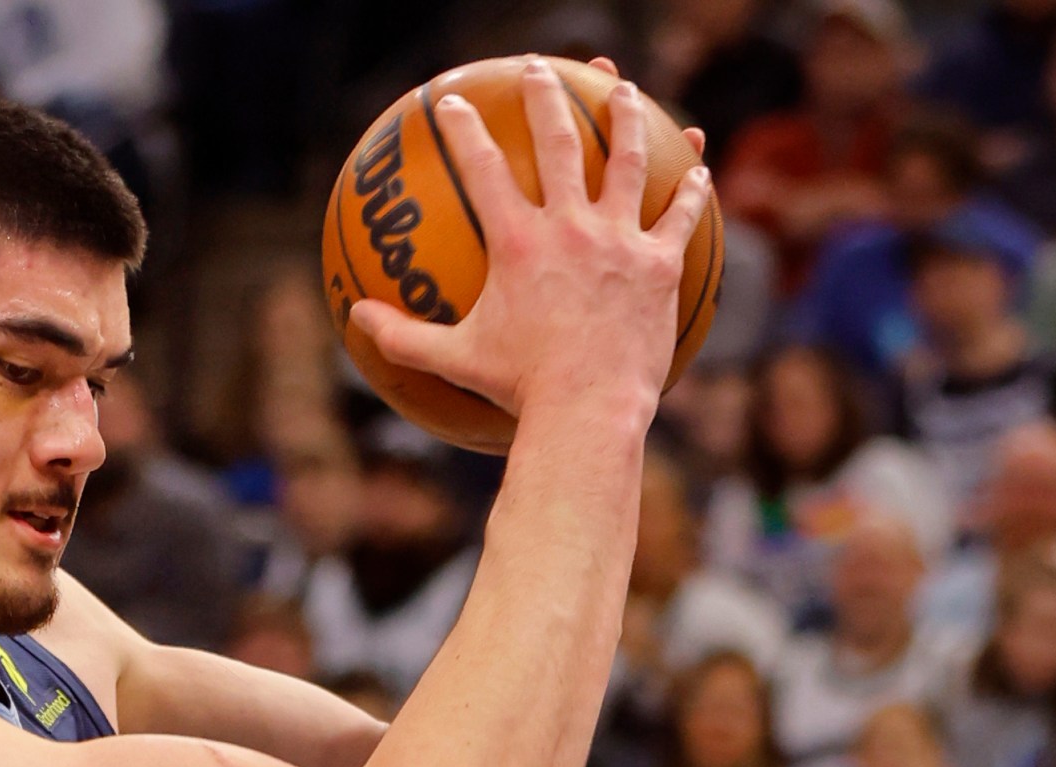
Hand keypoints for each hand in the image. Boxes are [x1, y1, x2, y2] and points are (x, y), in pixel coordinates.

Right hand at [350, 57, 712, 418]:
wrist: (590, 408)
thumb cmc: (518, 388)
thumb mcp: (453, 360)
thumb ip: (402, 336)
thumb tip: (356, 319)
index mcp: (518, 242)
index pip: (482, 168)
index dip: (462, 129)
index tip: (451, 102)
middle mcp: (571, 227)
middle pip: (559, 142)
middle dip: (546, 97)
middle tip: (539, 68)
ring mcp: (620, 240)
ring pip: (628, 161)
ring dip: (627, 118)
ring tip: (625, 90)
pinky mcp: (660, 264)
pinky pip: (680, 215)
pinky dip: (690, 187)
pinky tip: (699, 165)